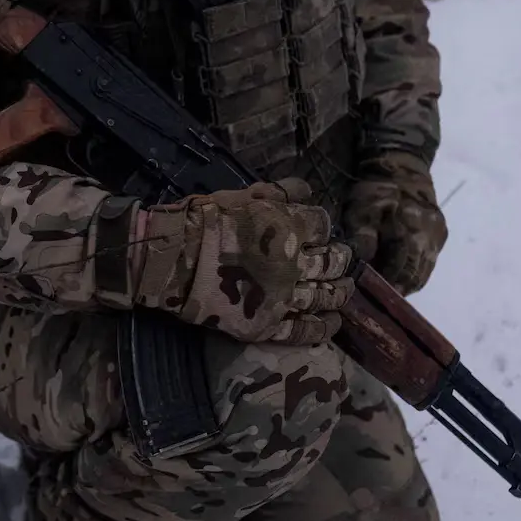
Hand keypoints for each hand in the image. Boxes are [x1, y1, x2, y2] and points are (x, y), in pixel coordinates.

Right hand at [128, 179, 353, 344]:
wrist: (173, 259)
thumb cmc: (206, 221)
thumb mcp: (244, 195)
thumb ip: (280, 192)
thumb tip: (307, 190)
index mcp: (289, 228)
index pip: (322, 226)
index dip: (324, 229)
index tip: (323, 233)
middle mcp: (293, 264)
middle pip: (331, 263)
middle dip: (340, 260)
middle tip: (344, 261)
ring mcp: (283, 298)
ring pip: (325, 297)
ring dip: (340, 293)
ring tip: (346, 291)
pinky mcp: (268, 325)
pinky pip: (305, 330)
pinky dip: (323, 328)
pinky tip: (332, 324)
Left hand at [342, 152, 447, 294]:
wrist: (402, 165)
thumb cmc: (377, 189)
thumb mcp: (362, 211)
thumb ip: (363, 240)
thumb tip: (361, 269)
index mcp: (411, 235)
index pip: (400, 274)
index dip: (386, 288)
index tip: (371, 296)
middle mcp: (430, 241)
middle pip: (415, 277)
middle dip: (397, 288)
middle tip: (378, 295)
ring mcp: (438, 238)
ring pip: (424, 272)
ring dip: (407, 281)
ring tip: (389, 285)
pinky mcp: (441, 234)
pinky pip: (429, 260)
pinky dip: (416, 269)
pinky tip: (401, 269)